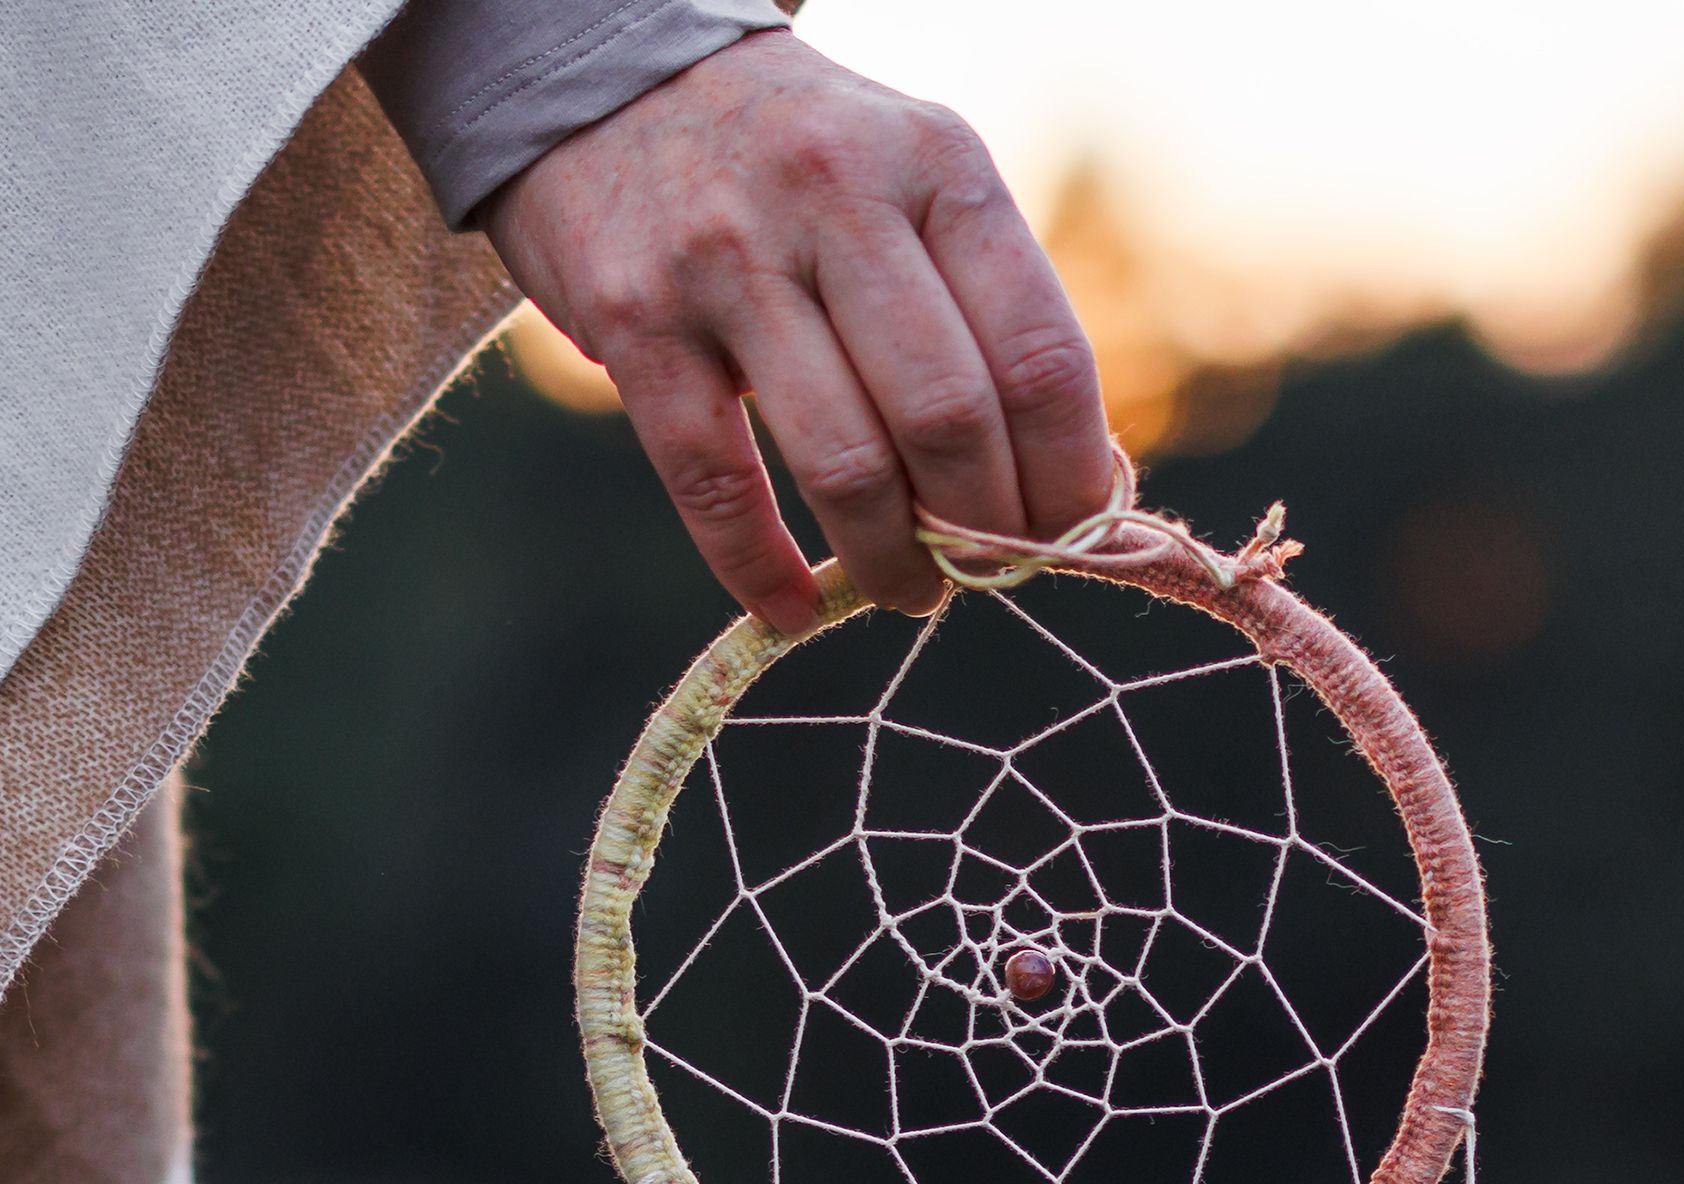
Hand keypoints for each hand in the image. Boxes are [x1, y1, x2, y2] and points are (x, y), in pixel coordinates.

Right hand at [485, 32, 1112, 631]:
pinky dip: (762, 570)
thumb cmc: (804, 164)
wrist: (608, 75)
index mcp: (937, 166)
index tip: (1072, 535)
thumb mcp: (915, 181)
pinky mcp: (635, 317)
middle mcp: (836, 197)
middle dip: (986, 529)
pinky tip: (793, 607)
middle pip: (950, 420)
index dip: (1068, 475)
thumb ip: (988, 308)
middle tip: (987, 568)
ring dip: (891, 561)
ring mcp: (727, 257)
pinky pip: (716, 480)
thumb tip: (1075, 487)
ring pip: (846, 462)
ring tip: (909, 588)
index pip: (1039, 355)